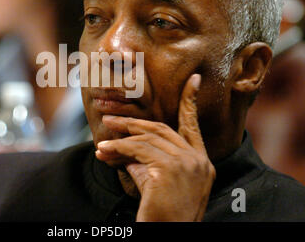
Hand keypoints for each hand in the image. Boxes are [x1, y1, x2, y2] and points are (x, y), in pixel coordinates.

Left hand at [95, 74, 215, 221]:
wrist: (168, 235)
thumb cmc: (162, 215)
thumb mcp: (159, 184)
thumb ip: (148, 162)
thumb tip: (125, 148)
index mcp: (202, 162)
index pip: (194, 125)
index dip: (191, 101)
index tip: (194, 79)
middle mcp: (198, 161)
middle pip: (161, 128)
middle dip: (134, 122)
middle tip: (110, 119)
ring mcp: (186, 164)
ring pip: (146, 139)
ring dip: (120, 139)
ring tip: (102, 143)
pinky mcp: (169, 169)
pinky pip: (137, 151)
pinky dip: (118, 149)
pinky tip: (105, 153)